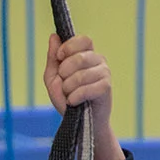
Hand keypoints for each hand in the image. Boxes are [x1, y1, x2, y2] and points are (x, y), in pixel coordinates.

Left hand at [45, 34, 123, 159]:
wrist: (79, 122)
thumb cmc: (67, 98)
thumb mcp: (54, 78)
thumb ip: (53, 58)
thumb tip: (54, 36)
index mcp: (86, 54)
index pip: (83, 40)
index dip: (69, 47)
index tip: (59, 57)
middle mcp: (98, 60)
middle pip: (79, 57)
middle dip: (64, 72)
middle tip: (64, 84)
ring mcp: (104, 73)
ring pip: (81, 74)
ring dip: (68, 88)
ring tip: (69, 95)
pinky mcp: (106, 87)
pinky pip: (87, 88)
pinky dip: (75, 97)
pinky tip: (73, 102)